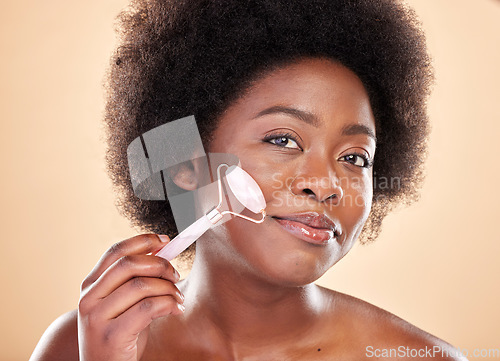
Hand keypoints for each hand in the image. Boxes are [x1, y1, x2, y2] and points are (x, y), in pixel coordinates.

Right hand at [77, 234, 183, 360]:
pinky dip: (168, 304)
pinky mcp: (111, 336)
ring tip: (178, 297)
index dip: (143, 241)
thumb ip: (135, 279)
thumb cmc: (119, 335)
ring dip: (168, 288)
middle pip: (129, 264)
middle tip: (176, 275)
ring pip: (141, 285)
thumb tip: (162, 251)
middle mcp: (89, 298)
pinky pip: (148, 308)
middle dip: (160, 265)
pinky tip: (176, 309)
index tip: (165, 241)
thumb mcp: (122, 303)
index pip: (116, 251)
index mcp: (90, 285)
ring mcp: (97, 318)